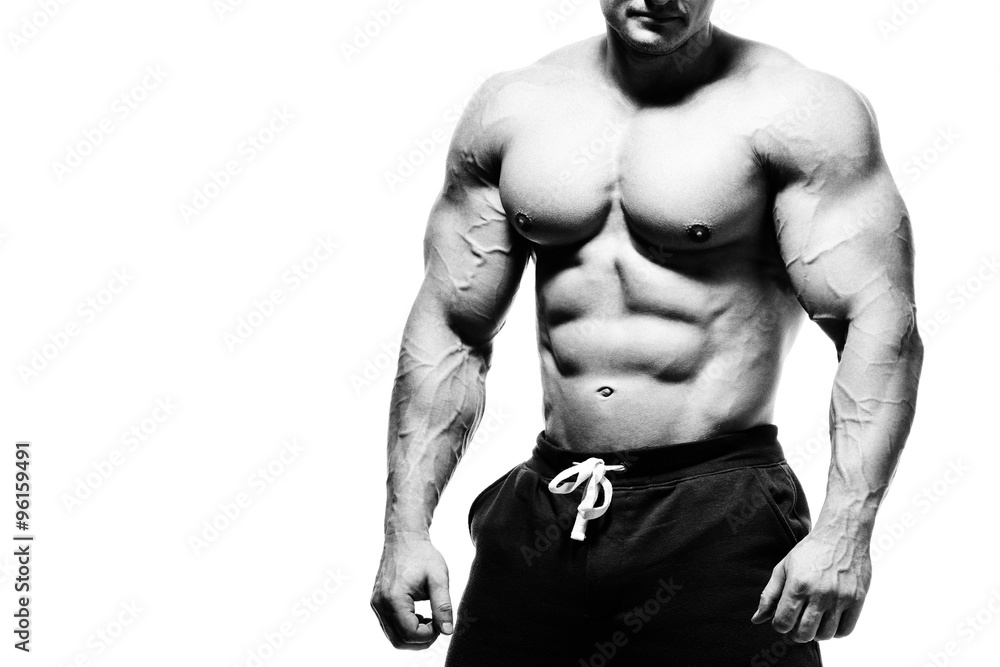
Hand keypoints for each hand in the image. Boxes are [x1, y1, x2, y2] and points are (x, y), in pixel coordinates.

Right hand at [370, 531, 453, 649]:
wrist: (403, 537)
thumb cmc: (422, 555)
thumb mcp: (438, 578)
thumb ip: (443, 606)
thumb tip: (448, 631)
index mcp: (394, 598)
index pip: (410, 633)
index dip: (430, 635)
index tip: (441, 622)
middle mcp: (380, 604)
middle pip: (399, 641)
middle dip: (421, 641)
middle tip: (437, 626)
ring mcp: (376, 604)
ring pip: (393, 636)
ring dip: (413, 635)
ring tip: (429, 619)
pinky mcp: (377, 602)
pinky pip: (389, 625)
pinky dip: (404, 628)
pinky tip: (419, 614)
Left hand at [751, 522, 871, 641]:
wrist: (842, 534)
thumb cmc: (810, 550)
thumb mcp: (783, 568)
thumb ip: (769, 595)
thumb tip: (756, 619)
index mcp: (798, 584)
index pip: (783, 623)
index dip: (779, 625)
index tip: (782, 619)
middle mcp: (819, 593)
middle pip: (804, 634)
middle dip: (795, 633)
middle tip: (796, 623)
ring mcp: (840, 598)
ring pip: (825, 635)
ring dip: (816, 633)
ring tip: (812, 621)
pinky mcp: (857, 600)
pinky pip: (845, 630)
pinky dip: (835, 632)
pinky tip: (828, 620)